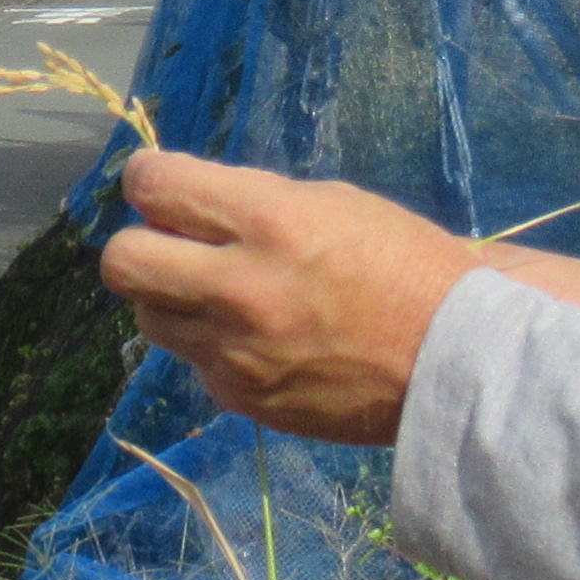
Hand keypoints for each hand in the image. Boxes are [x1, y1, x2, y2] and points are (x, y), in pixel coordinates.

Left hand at [104, 151, 579, 444]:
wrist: (455, 360)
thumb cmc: (404, 265)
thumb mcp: (333, 204)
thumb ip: (253, 203)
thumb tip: (189, 205)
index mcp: (268, 221)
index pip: (155, 186)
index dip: (149, 179)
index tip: (162, 185)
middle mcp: (239, 287)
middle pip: (124, 261)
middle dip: (141, 245)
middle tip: (173, 245)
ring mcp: (235, 351)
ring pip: (150, 318)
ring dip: (175, 300)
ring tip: (222, 297)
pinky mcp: (243, 399)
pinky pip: (197, 363)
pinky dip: (215, 348)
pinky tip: (260, 342)